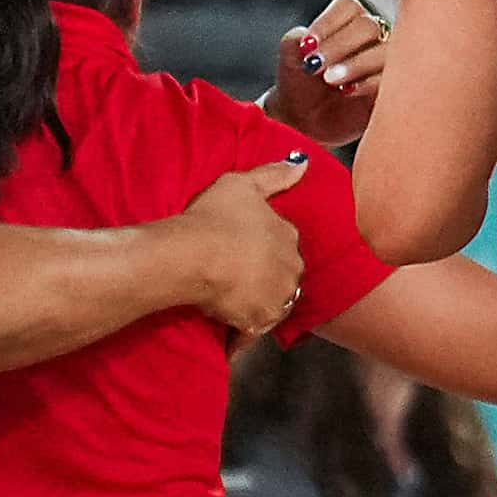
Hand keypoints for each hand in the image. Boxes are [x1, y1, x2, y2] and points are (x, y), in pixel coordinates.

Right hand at [172, 154, 309, 339]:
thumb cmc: (214, 216)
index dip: (264, 247)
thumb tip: (303, 162)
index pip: (285, 244)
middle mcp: (291, 270)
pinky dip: (241, 334)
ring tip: (231, 301)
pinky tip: (226, 331)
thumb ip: (275, 174)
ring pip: (272, 304)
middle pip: (283, 276)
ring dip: (257, 304)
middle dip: (266, 277)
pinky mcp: (258, 322)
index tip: (244, 248)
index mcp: (289, 236)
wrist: (193, 256)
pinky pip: (252, 332)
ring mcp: (277, 299)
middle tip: (236, 275)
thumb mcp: (243, 184)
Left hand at [264, 0, 389, 146]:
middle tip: (316, 65)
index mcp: (347, 21)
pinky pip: (395, 78)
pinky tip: (348, 91)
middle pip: (368, 26)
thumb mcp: (290, 56)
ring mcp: (385, 62)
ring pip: (387, 50)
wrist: (304, 121)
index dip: (327, 23)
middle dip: (339, 45)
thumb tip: (311, 42)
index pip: (348, 7)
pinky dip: (370, 82)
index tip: (307, 45)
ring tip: (330, 79)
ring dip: (357, 63)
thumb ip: (298, 39)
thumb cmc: (300, 82)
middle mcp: (371, 37)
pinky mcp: (393, 87)